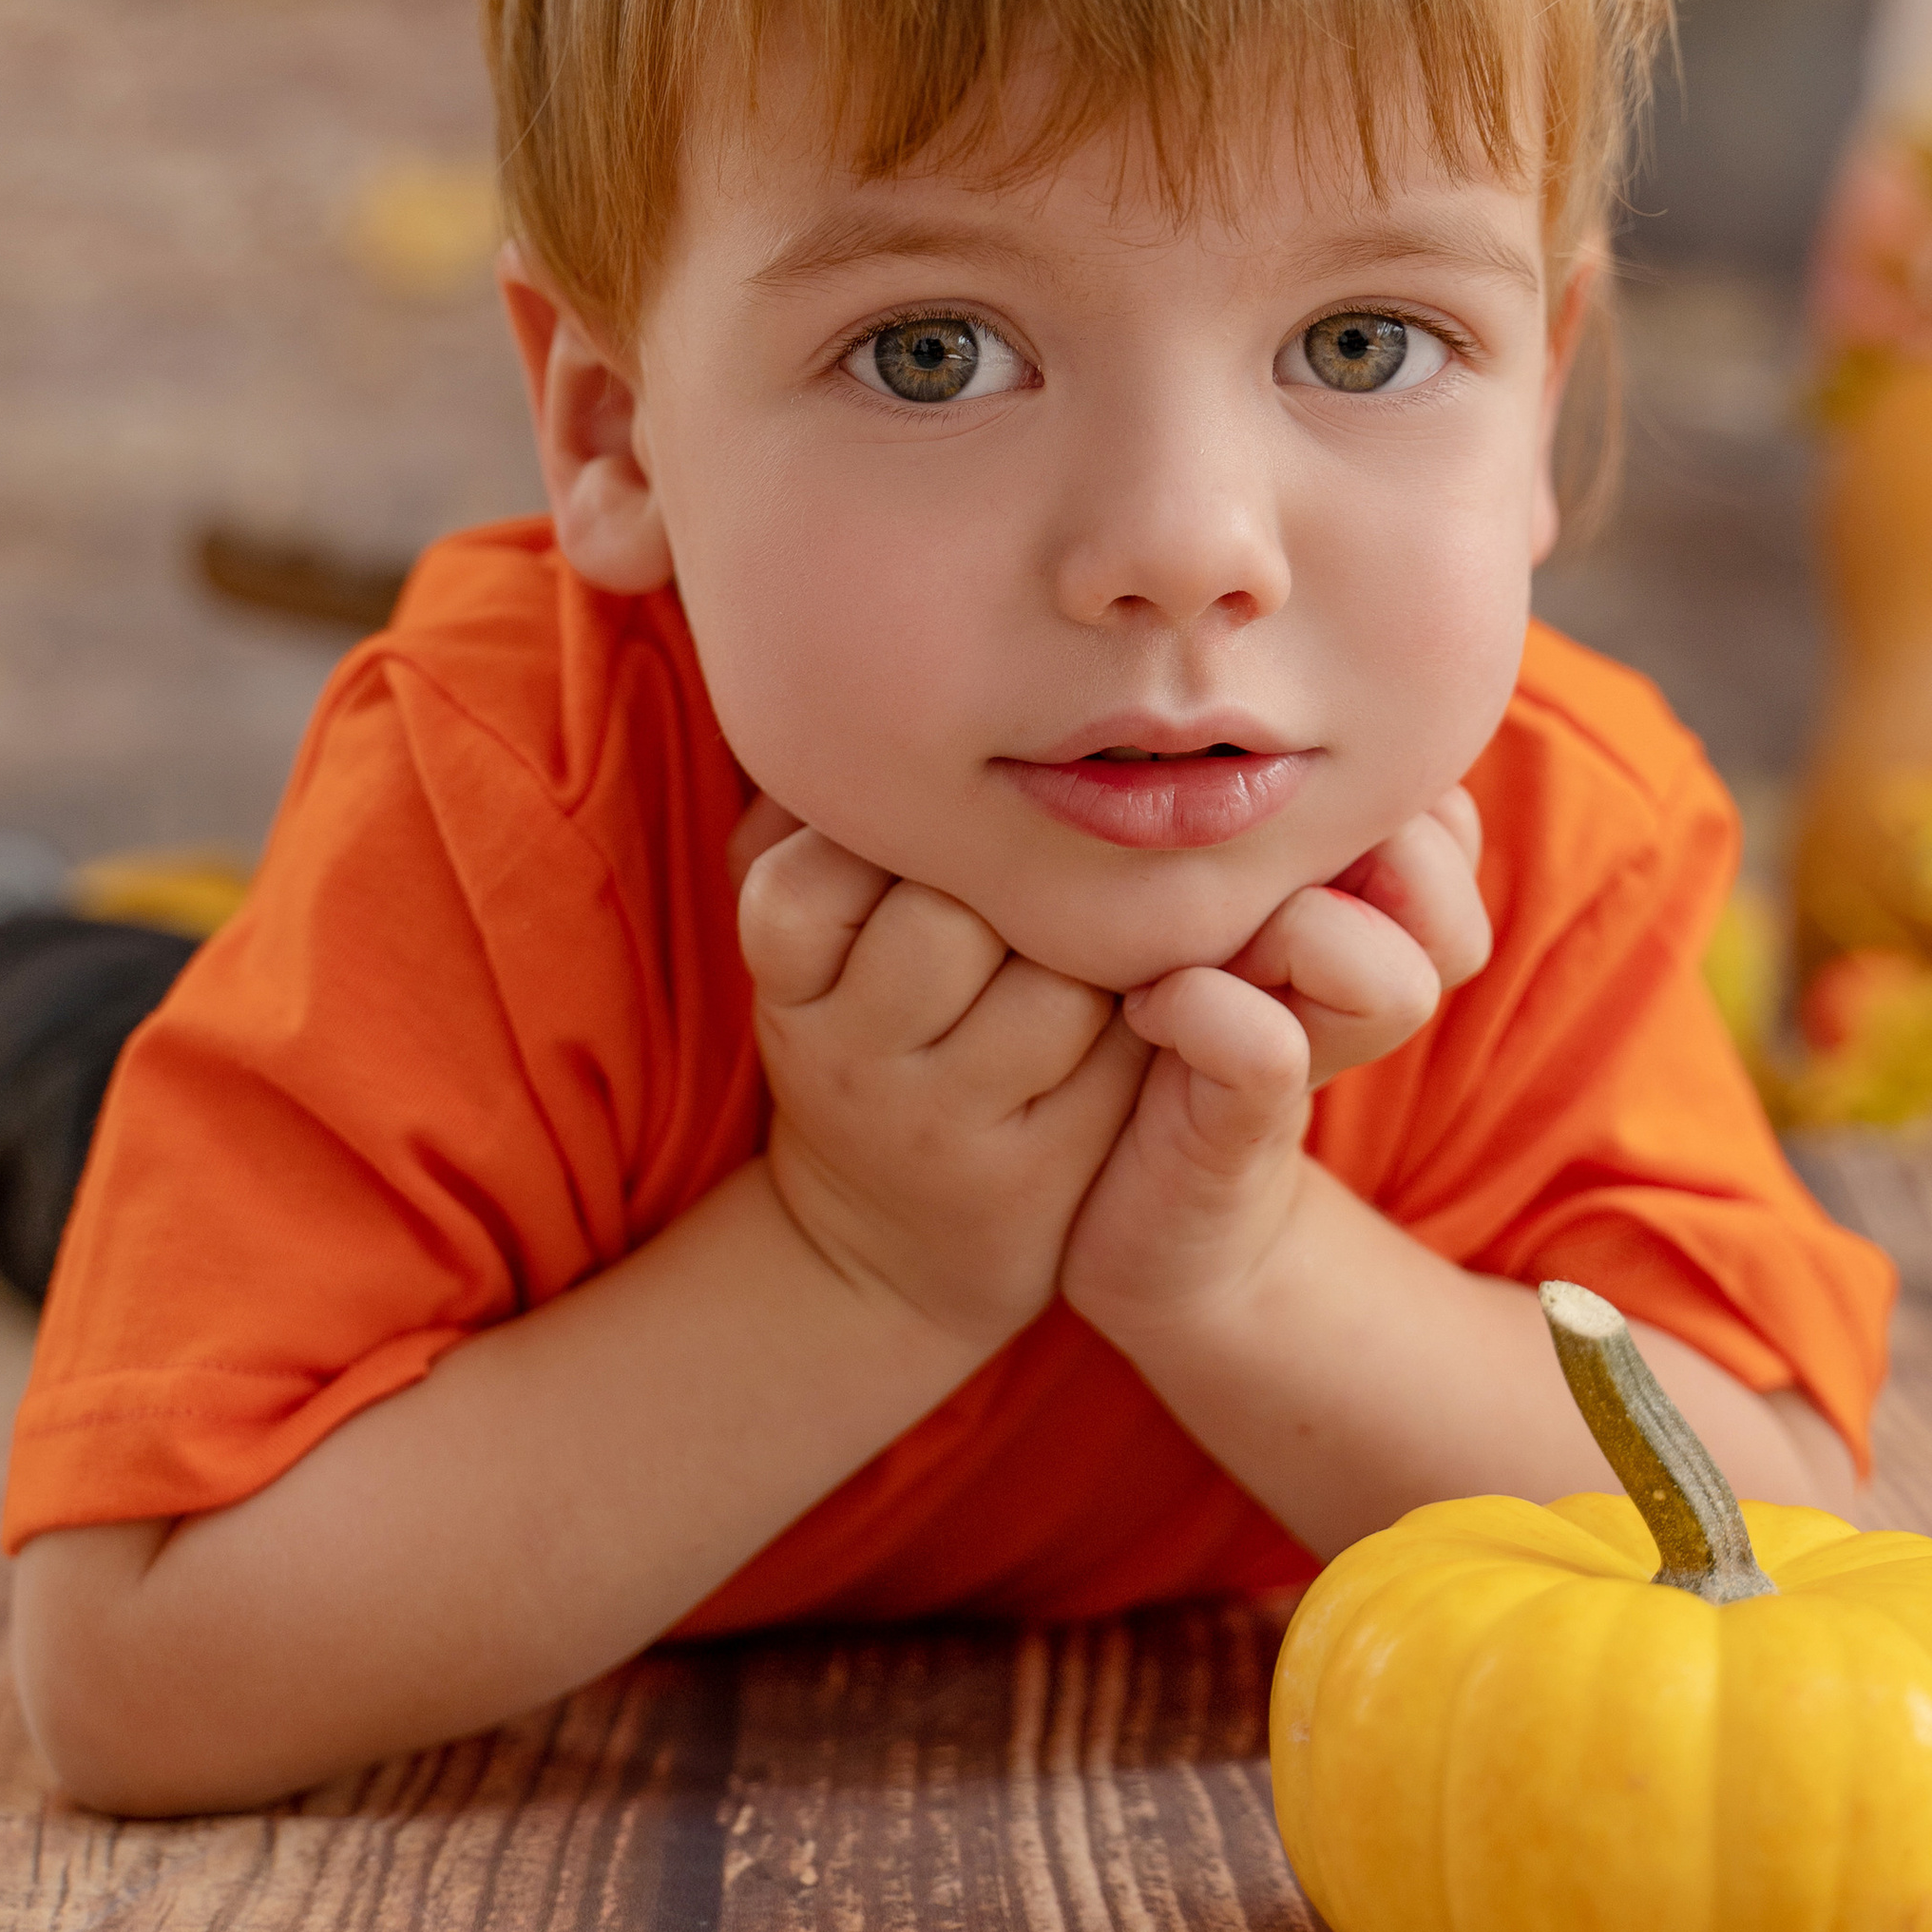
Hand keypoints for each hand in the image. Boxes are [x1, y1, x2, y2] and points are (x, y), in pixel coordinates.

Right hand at [736, 804, 1149, 1352]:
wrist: (893, 1249)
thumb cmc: (869, 1035)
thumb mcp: (810, 949)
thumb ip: (818, 823)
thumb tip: (853, 682)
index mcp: (787, 988)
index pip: (812, 876)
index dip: (888, 832)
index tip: (927, 829)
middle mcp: (852, 1063)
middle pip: (946, 917)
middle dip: (1002, 878)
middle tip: (1034, 862)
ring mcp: (947, 1125)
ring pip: (1051, 982)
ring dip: (1087, 939)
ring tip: (1088, 921)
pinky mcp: (1042, 1168)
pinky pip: (1118, 1049)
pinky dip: (1144, 998)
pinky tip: (1135, 982)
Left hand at [1060, 792, 1490, 1343]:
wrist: (1130, 1194)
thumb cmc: (1170, 1007)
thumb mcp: (1220, 881)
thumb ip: (1265, 806)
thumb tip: (1260, 698)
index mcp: (1378, 902)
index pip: (1440, 807)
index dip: (1359, 800)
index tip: (1252, 823)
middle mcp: (1375, 975)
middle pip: (1439, 874)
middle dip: (1333, 855)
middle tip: (1221, 883)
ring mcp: (1323, 1052)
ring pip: (1394, 974)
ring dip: (1282, 940)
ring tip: (1184, 955)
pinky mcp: (1252, 1124)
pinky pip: (1271, 1046)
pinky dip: (1208, 1013)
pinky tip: (1150, 1010)